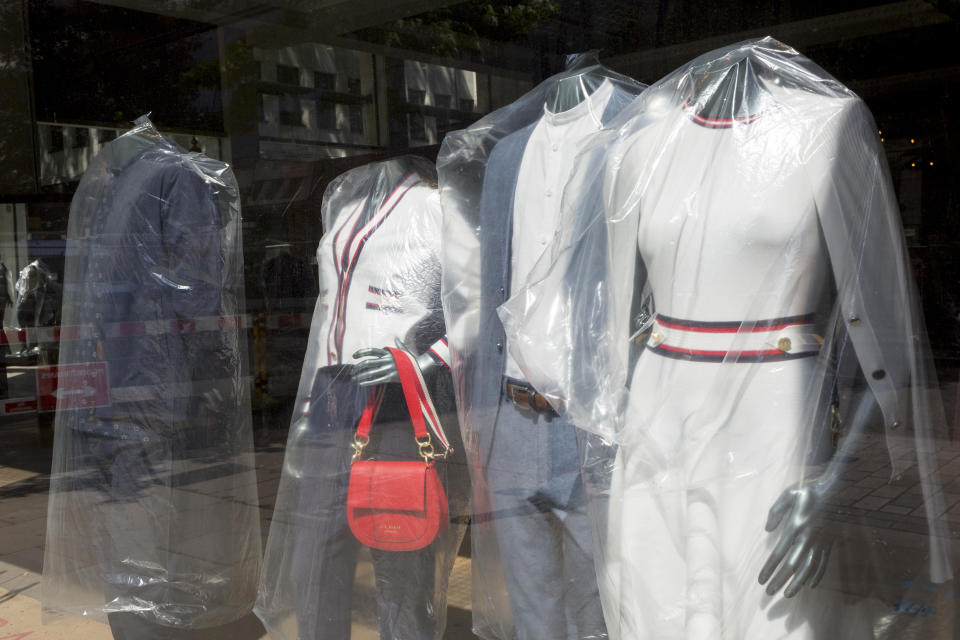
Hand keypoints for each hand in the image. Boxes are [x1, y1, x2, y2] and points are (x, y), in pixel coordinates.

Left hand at [350, 339, 437, 386]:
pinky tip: (362, 384)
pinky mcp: (391, 377)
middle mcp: (387, 360)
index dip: (361, 352)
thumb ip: (398, 345)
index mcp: (387, 353)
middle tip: (352, 372)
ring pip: (371, 373)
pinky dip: (368, 382)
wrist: (420, 368)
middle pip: (368, 362)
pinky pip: (377, 380)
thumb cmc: (410, 360)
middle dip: (358, 367)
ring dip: (360, 376)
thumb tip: (396, 338)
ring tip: (354, 379)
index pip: (371, 351)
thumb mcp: (404, 351)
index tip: (354, 356)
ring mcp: (389, 369)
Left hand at [758, 478, 833, 597]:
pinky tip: (810, 585)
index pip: (778, 554)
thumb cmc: (811, 490)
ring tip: (787, 595)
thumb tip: (768, 529)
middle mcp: (808, 538)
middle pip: (792, 566)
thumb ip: (775, 511)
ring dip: (797, 584)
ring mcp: (821, 542)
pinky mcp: (831, 542)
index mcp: (795, 526)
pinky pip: (823, 564)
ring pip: (809, 569)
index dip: (769, 569)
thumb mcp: (789, 494)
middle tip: (769, 593)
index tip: (761, 580)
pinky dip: (816, 576)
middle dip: (780, 581)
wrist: (840, 488)